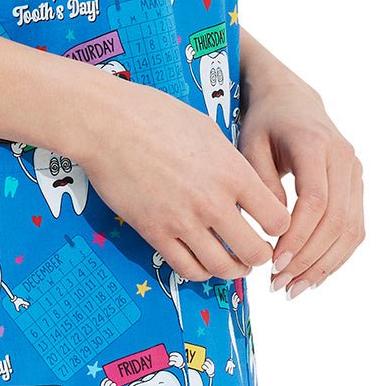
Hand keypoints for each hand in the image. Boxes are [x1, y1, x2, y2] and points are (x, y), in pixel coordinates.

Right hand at [73, 76, 291, 281]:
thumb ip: (230, 162)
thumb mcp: (207, 129)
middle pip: (255, 252)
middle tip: (254, 248)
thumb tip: (243, 185)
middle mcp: (211, 200)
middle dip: (259, 254)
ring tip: (232, 261)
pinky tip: (203, 260)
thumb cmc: (154, 114)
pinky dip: (201, 271)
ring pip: (223, 268)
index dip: (279, 225)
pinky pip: (188, 269)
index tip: (270, 223)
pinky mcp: (155, 232)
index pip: (277, 219)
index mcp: (231, 171)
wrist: (107, 122)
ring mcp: (182, 220)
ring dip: (233, 269)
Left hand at [237, 73, 364, 296]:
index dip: (298, 236)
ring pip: (351, 230)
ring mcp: (355, 173)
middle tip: (279, 283)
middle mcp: (343, 158)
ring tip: (294, 288)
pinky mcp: (357, 187)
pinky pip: (354, 228)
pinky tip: (313, 275)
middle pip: (336, 220)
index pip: (316, 200)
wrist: (291, 100)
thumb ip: (261, 183)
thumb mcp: (250, 144)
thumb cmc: (265, 122)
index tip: (275, 261)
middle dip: (309, 258)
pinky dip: (336, 256)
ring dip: (324, 265)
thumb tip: (273, 229)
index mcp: (315, 144)